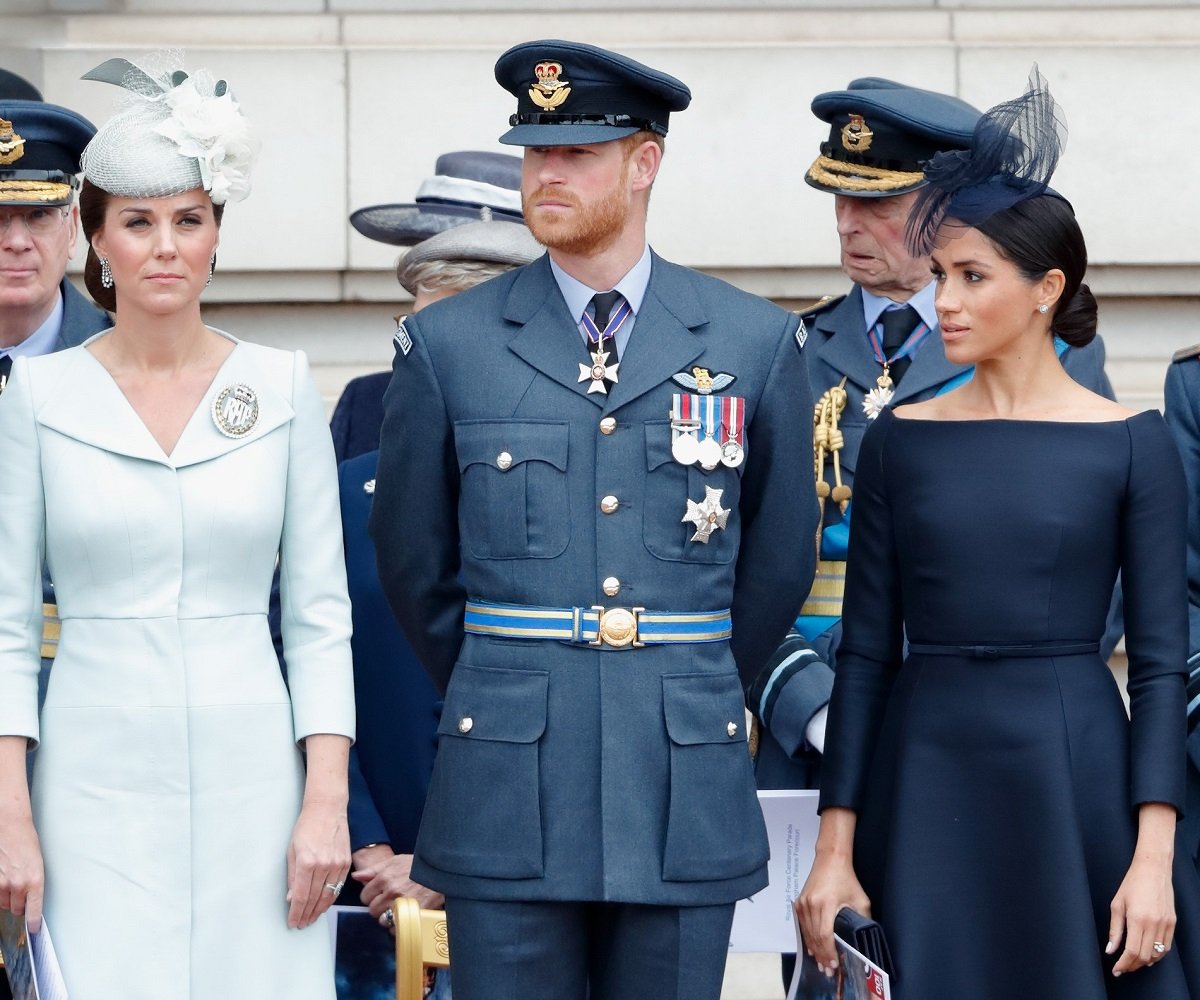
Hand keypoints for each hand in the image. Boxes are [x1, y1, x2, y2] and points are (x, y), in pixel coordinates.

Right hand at [0, 814, 43, 931]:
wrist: (11, 826)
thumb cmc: (26, 842)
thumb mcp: (37, 864)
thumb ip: (32, 885)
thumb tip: (28, 903)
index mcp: (35, 880)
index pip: (34, 910)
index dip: (33, 922)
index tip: (33, 930)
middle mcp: (18, 884)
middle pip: (17, 909)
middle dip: (19, 903)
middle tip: (21, 889)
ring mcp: (2, 883)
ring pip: (4, 904)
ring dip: (7, 898)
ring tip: (11, 880)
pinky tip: (3, 880)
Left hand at [286, 798, 349, 929]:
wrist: (327, 810)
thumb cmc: (306, 827)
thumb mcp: (292, 851)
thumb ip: (292, 877)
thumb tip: (292, 898)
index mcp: (307, 863)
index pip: (301, 897)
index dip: (296, 913)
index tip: (293, 922)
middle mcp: (323, 865)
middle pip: (314, 899)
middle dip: (306, 915)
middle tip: (301, 924)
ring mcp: (337, 864)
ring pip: (328, 896)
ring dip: (319, 910)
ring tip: (311, 918)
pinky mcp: (346, 862)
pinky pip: (338, 886)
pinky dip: (330, 898)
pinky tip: (324, 904)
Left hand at [352, 849, 443, 922]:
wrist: (440, 870)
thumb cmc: (417, 865)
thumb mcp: (394, 862)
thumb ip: (373, 870)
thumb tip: (356, 876)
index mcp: (384, 878)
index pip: (364, 897)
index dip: (370, 897)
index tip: (378, 895)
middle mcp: (391, 891)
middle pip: (372, 911)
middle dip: (379, 908)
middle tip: (388, 903)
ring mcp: (403, 903)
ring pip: (383, 921)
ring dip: (388, 918)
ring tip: (397, 910)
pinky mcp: (414, 913)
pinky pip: (398, 928)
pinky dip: (399, 926)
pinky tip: (405, 916)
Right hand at [795, 808, 869, 978]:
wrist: (830, 860)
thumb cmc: (847, 879)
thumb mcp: (860, 899)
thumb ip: (862, 919)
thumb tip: (863, 938)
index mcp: (826, 903)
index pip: (825, 934)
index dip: (829, 952)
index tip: (834, 965)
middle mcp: (811, 904)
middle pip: (814, 937)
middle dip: (822, 956)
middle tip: (828, 972)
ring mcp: (803, 903)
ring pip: (807, 933)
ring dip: (814, 950)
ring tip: (820, 964)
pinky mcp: (799, 902)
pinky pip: (802, 925)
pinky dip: (807, 939)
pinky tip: (812, 949)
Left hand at [1107, 855, 1174, 975]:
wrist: (1153, 869)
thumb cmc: (1131, 884)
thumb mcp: (1117, 904)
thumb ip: (1115, 930)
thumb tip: (1110, 950)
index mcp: (1137, 919)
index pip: (1132, 951)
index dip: (1123, 964)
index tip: (1116, 970)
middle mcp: (1154, 924)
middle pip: (1145, 956)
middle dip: (1132, 966)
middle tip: (1123, 968)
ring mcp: (1166, 924)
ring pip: (1158, 954)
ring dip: (1145, 962)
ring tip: (1133, 962)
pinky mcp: (1173, 923)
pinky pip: (1166, 947)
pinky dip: (1157, 955)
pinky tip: (1148, 955)